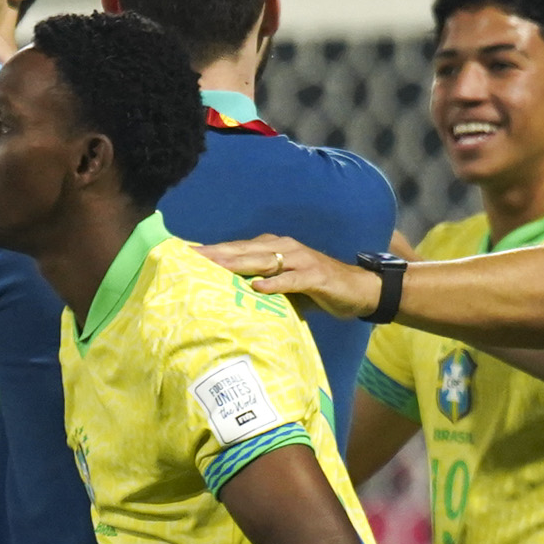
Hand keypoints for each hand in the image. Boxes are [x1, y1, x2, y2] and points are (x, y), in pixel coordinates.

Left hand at [197, 237, 381, 318]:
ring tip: (216, 267)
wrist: (357, 289)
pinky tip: (258, 288)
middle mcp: (284, 248)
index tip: (186, 254)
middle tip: (192, 258)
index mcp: (274, 248)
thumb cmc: (316, 289)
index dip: (213, 251)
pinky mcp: (315, 276)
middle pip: (245, 250)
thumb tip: (228, 295)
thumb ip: (260, 286)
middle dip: (218, 254)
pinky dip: (275, 284)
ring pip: (264, 260)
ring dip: (239, 264)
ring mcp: (300, 260)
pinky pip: (292, 279)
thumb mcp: (284, 286)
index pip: (238, 248)